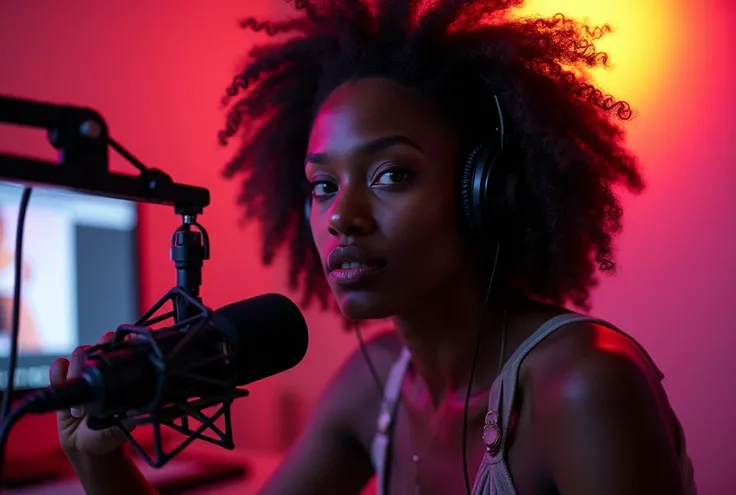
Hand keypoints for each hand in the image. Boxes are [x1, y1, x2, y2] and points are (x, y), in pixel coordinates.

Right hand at [49, 332, 132, 455]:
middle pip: (93, 348)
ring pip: (76, 355)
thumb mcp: (125, 423)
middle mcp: (101, 369)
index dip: (115, 342)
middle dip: (90, 365)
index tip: (113, 345)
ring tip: (80, 408)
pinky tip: (63, 387)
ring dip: (75, 376)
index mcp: (119, 374)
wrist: (88, 448)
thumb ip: (131, 410)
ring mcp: (81, 374)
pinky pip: (57, 367)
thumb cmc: (110, 433)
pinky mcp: (62, 382)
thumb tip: (139, 398)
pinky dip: (58, 374)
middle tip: (92, 390)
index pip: (117, 347)